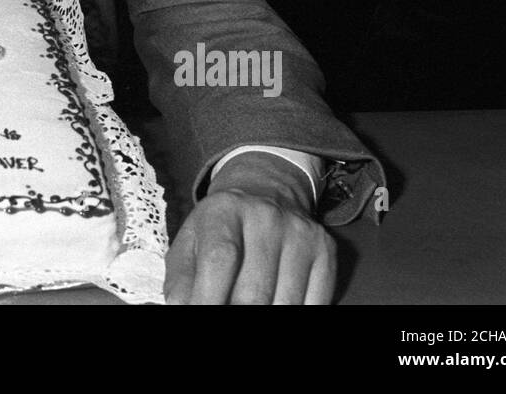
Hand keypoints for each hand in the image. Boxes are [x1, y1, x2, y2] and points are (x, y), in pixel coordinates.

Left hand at [164, 151, 334, 303]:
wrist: (266, 191)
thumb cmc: (220, 228)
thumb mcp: (190, 243)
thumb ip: (181, 281)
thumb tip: (180, 310)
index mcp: (223, 211)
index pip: (219, 260)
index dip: (208, 299)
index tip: (202, 315)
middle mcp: (265, 216)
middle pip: (253, 292)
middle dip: (235, 314)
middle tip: (225, 312)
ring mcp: (299, 233)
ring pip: (284, 304)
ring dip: (264, 316)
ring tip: (244, 303)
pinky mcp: (325, 250)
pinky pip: (314, 304)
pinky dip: (292, 312)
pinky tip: (274, 302)